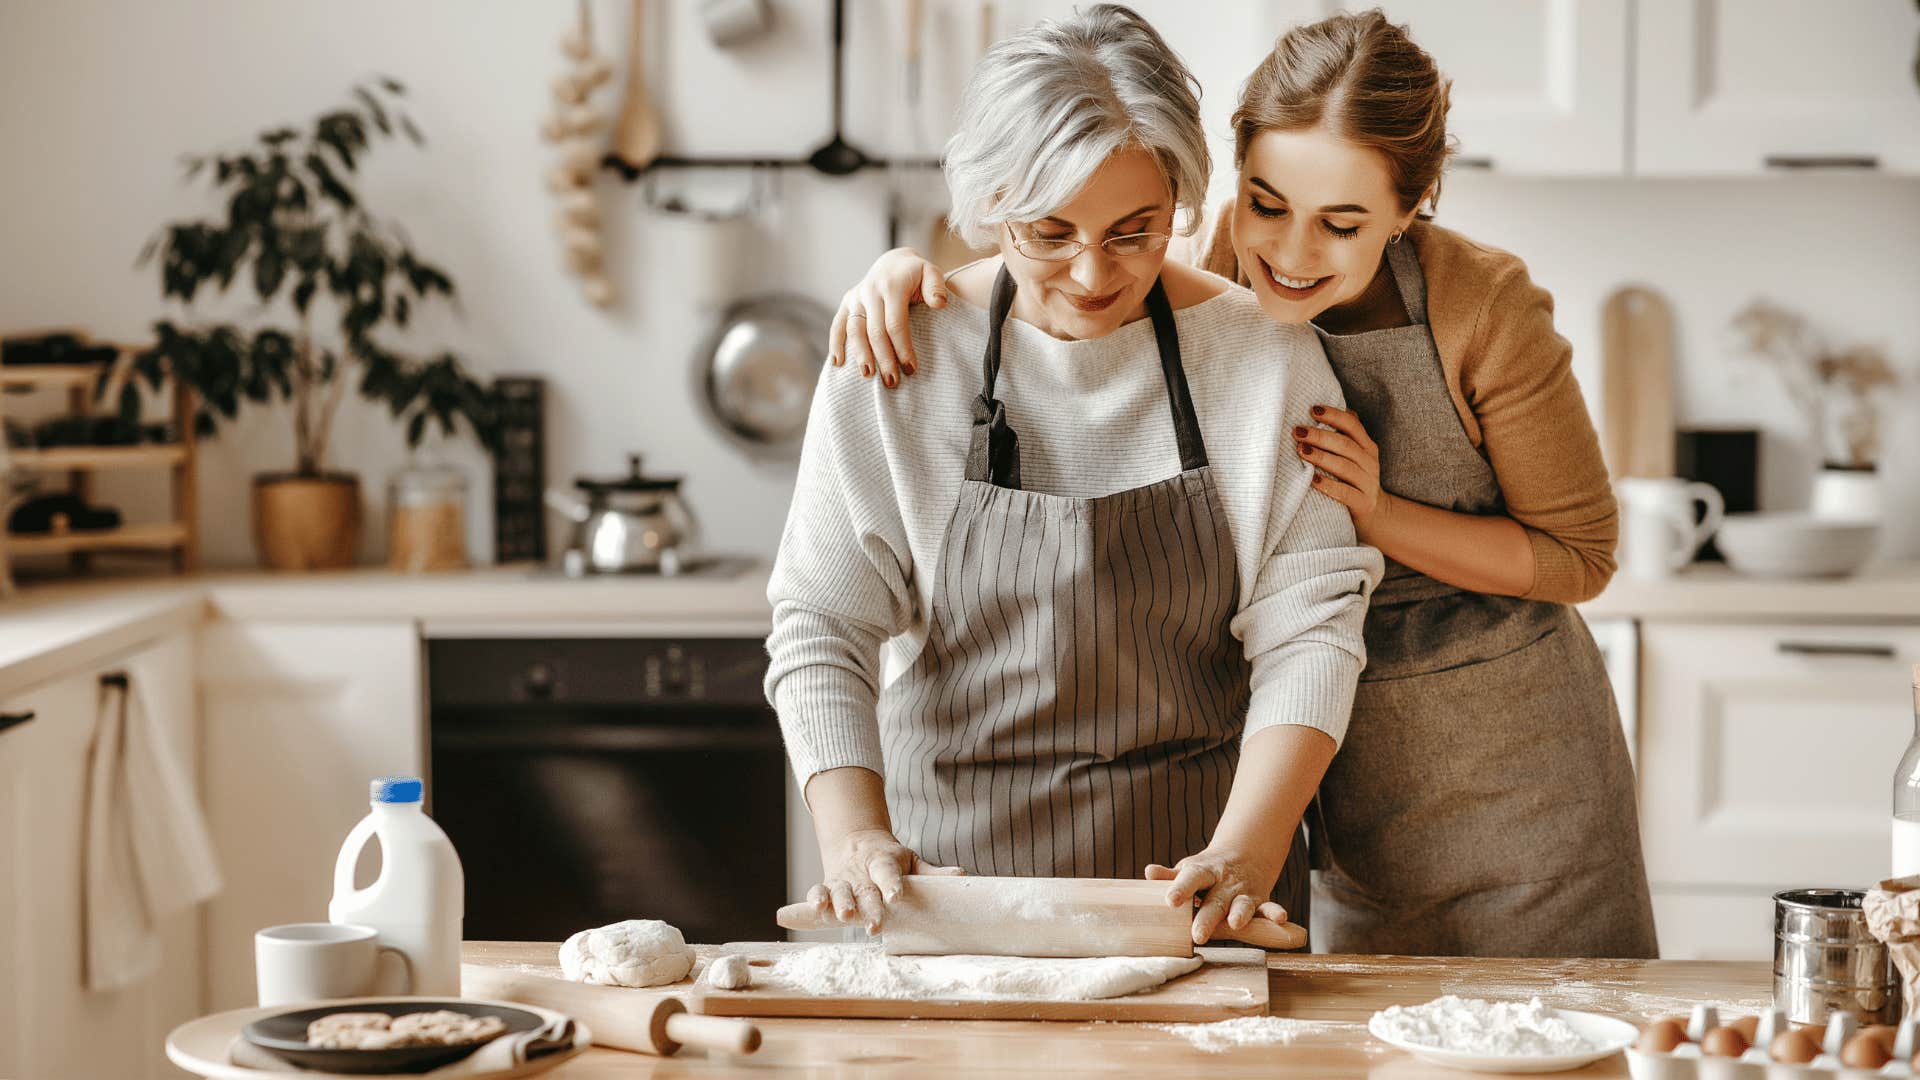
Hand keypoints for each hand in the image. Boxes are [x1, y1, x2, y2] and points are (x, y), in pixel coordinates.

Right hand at [803, 828, 963, 932]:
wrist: (856, 845)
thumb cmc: (891, 861)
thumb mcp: (911, 861)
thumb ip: (932, 873)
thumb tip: (961, 875)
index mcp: (884, 862)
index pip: (888, 872)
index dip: (891, 884)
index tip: (896, 896)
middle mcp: (862, 872)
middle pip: (865, 889)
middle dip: (868, 907)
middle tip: (874, 924)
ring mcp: (843, 880)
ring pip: (840, 891)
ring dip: (841, 904)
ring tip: (845, 916)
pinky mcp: (827, 887)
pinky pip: (818, 892)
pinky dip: (815, 900)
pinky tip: (817, 909)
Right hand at [827, 248, 947, 386]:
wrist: (894, 262)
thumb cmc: (917, 275)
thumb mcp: (931, 273)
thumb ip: (936, 287)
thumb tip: (939, 304)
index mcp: (892, 287)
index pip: (895, 323)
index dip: (902, 348)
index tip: (911, 369)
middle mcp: (870, 291)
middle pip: (875, 331)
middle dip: (884, 358)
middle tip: (892, 382)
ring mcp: (856, 297)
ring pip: (855, 330)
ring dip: (860, 355)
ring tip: (868, 376)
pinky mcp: (847, 302)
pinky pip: (838, 324)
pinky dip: (835, 343)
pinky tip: (837, 363)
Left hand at [1145, 847, 1288, 944]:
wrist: (1244, 854)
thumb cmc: (1207, 870)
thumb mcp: (1189, 869)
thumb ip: (1170, 876)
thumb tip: (1148, 873)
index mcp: (1203, 872)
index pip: (1190, 879)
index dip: (1180, 889)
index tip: (1170, 901)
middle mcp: (1224, 882)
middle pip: (1215, 899)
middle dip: (1207, 917)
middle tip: (1197, 935)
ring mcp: (1243, 892)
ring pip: (1242, 904)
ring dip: (1240, 913)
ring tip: (1235, 924)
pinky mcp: (1260, 901)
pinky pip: (1269, 907)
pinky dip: (1275, 913)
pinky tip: (1280, 919)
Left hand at [1293, 405, 1389, 536]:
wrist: (1376, 515)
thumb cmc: (1355, 480)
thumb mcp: (1355, 456)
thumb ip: (1344, 436)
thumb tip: (1321, 410)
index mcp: (1367, 447)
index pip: (1353, 425)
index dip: (1334, 415)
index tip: (1312, 409)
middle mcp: (1370, 463)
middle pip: (1346, 445)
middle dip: (1320, 436)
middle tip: (1298, 431)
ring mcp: (1368, 484)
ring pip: (1345, 467)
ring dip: (1322, 457)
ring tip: (1301, 451)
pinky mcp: (1363, 504)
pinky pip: (1344, 493)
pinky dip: (1328, 485)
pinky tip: (1312, 480)